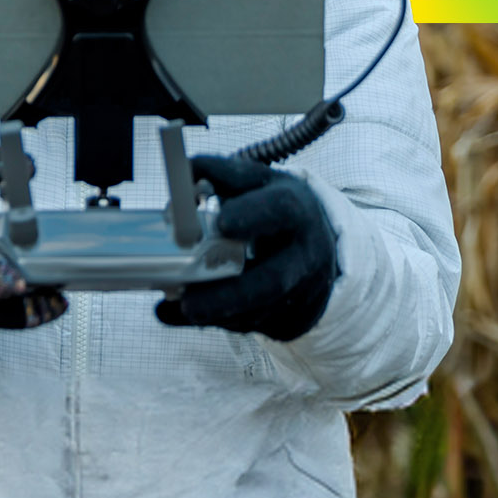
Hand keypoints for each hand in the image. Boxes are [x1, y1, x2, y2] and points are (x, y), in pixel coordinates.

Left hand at [155, 154, 337, 340]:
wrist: (318, 245)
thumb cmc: (275, 210)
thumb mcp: (257, 184)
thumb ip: (221, 175)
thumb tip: (185, 171)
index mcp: (296, 210)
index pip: (280, 210)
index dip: (252, 215)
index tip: (221, 222)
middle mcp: (305, 254)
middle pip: (272, 281)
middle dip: (229, 295)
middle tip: (188, 300)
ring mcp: (301, 291)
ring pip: (259, 313)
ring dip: (216, 314)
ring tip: (180, 308)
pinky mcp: (291, 317)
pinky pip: (251, 325)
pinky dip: (214, 322)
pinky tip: (180, 315)